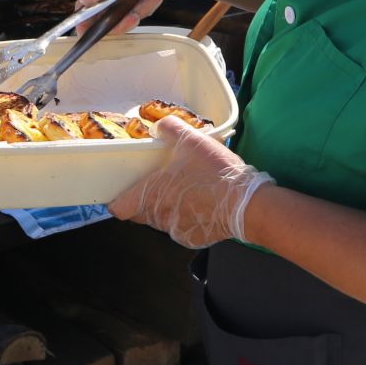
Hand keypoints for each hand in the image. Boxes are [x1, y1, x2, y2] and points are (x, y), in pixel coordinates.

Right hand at [78, 0, 181, 24]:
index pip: (84, 3)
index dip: (84, 19)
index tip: (86, 31)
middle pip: (104, 17)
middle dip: (120, 19)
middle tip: (133, 16)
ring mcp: (120, 0)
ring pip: (124, 18)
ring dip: (141, 8)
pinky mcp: (135, 4)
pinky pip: (140, 13)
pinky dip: (150, 4)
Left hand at [107, 117, 271, 248]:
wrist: (246, 202)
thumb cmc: (214, 172)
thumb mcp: (191, 140)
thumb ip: (170, 129)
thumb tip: (159, 126)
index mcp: (151, 195)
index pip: (119, 209)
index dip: (118, 200)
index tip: (124, 192)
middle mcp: (159, 218)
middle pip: (140, 214)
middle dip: (145, 201)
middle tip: (160, 184)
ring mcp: (176, 230)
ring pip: (162, 220)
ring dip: (168, 208)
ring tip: (188, 191)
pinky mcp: (194, 238)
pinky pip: (183, 228)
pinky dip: (189, 218)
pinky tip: (204, 205)